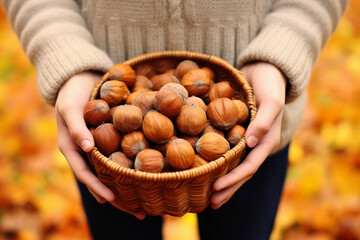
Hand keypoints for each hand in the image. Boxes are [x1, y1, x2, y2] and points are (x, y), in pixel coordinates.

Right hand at [55, 71, 145, 219]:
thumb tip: (87, 148)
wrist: (81, 78)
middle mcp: (87, 152)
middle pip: (102, 179)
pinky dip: (131, 165)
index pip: (84, 173)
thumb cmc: (72, 93)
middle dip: (118, 197)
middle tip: (138, 212)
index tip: (110, 199)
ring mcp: (99, 146)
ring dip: (128, 186)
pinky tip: (148, 173)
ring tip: (147, 201)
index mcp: (73, 148)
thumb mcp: (70, 108)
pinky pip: (121, 154)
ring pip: (113, 170)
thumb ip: (76, 127)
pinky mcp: (111, 138)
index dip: (96, 187)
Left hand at [210, 62, 286, 208]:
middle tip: (211, 203)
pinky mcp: (237, 131)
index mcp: (266, 141)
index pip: (250, 166)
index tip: (216, 189)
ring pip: (234, 165)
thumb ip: (264, 121)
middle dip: (228, 188)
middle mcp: (255, 144)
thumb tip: (252, 144)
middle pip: (241, 172)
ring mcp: (246, 139)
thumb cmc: (270, 85)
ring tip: (208, 196)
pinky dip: (218, 162)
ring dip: (223, 181)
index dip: (234, 179)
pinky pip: (227, 150)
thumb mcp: (271, 100)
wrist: (265, 70)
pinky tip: (206, 169)